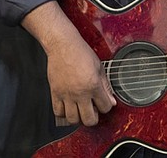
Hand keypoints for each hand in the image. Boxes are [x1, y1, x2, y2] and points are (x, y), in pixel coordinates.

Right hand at [22, 1, 116, 126]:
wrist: (63, 46)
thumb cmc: (82, 53)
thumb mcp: (99, 68)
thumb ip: (106, 86)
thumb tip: (111, 101)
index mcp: (93, 85)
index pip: (105, 107)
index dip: (107, 106)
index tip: (104, 103)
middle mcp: (80, 93)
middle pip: (88, 119)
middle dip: (93, 118)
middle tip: (93, 111)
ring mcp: (66, 95)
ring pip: (72, 119)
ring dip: (78, 117)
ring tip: (80, 109)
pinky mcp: (55, 93)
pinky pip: (58, 112)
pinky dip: (64, 113)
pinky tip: (68, 106)